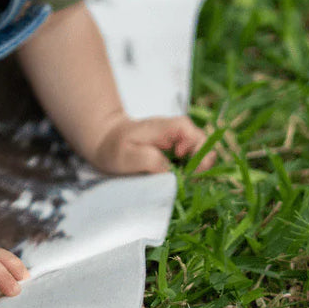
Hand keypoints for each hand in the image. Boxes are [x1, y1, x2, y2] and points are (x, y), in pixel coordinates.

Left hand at [90, 115, 215, 175]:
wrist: (106, 142)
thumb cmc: (114, 147)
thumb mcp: (125, 155)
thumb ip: (148, 160)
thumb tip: (168, 170)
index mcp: (163, 128)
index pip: (188, 128)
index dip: (191, 144)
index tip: (180, 158)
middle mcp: (173, 132)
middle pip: (200, 139)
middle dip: (202, 160)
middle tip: (190, 176)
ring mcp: (175, 141)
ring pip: (199, 150)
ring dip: (198, 167)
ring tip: (186, 180)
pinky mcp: (175, 152)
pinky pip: (192, 159)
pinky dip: (191, 170)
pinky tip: (181, 179)